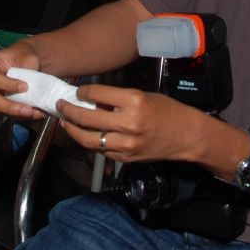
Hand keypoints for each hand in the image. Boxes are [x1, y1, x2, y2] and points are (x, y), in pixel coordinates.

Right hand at [0, 41, 44, 119]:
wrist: (22, 62)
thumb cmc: (21, 56)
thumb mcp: (27, 56)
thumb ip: (30, 67)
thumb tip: (34, 84)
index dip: (6, 84)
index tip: (25, 87)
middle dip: (10, 107)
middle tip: (28, 110)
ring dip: (17, 114)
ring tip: (35, 113)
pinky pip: (4, 114)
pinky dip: (19, 115)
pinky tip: (34, 113)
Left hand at [57, 84, 208, 163]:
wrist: (187, 136)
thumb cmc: (168, 111)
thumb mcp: (143, 96)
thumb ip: (118, 99)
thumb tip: (92, 100)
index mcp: (133, 101)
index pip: (96, 94)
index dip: (81, 92)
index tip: (76, 92)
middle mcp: (128, 123)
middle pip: (86, 117)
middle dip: (68, 110)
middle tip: (61, 106)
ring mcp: (126, 143)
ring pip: (88, 139)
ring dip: (72, 130)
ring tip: (66, 122)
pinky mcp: (126, 157)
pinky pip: (100, 150)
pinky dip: (89, 142)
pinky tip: (84, 135)